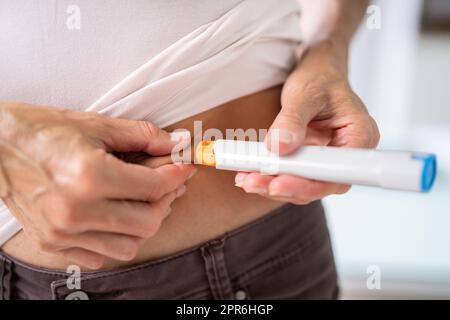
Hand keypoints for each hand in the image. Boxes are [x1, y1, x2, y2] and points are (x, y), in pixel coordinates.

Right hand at [0, 102, 195, 268]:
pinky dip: (117, 239)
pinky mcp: (52, 243)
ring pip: (129, 246)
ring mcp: (62, 233)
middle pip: (148, 222)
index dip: (177, 175)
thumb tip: (175, 144)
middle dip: (166, 200)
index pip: (154, 187)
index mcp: (89, 176)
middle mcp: (76, 211)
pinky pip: (101, 256)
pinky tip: (116, 217)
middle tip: (167, 183)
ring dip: (145, 224)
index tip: (184, 167)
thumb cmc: (40, 131)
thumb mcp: (95, 124)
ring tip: (143, 201)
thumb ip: (142, 136)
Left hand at [235, 40, 379, 203]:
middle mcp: (347, 155)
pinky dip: (270, 176)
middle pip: (318, 184)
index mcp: (359, 136)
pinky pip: (292, 176)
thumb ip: (292, 119)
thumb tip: (279, 146)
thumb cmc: (319, 79)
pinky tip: (248, 173)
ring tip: (246, 179)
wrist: (316, 75)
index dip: (308, 185)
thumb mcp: (305, 93)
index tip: (279, 183)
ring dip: (271, 185)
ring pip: (302, 185)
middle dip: (283, 186)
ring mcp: (328, 161)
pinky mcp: (310, 162)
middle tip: (252, 182)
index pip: (337, 174)